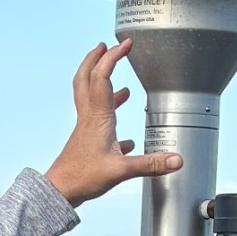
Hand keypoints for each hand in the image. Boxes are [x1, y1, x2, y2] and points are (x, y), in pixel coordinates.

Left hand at [44, 40, 182, 208]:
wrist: (60, 191)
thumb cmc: (82, 178)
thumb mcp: (121, 171)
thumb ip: (150, 164)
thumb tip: (176, 160)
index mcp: (98, 117)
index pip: (103, 76)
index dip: (114, 57)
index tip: (126, 44)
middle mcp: (89, 118)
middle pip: (86, 79)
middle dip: (95, 59)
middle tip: (105, 46)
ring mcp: (86, 129)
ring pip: (90, 98)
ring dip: (102, 85)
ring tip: (117, 83)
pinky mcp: (85, 141)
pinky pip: (97, 123)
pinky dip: (109, 120)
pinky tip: (124, 138)